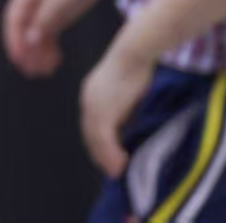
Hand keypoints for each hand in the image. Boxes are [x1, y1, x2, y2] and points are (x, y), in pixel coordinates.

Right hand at [3, 0, 90, 77]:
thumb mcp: (59, 1)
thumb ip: (44, 21)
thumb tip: (29, 41)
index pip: (13, 23)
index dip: (15, 43)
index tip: (20, 61)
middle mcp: (29, 4)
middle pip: (22, 32)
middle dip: (27, 53)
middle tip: (32, 72)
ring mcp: (42, 10)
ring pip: (35, 36)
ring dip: (38, 54)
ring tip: (46, 71)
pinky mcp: (55, 15)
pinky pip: (47, 35)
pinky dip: (49, 49)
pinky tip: (55, 61)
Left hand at [81, 41, 152, 176]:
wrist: (134, 53)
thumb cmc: (137, 67)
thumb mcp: (127, 90)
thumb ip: (124, 107)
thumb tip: (131, 123)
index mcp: (91, 95)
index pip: (90, 125)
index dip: (98, 142)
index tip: (107, 156)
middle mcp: (88, 102)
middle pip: (89, 134)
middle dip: (99, 153)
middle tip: (111, 170)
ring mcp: (94, 107)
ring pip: (95, 139)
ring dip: (105, 158)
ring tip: (116, 171)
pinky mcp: (104, 111)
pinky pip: (104, 138)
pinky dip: (111, 153)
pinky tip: (120, 164)